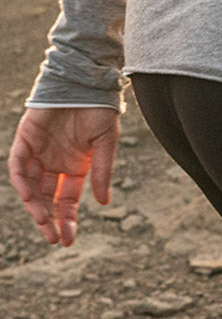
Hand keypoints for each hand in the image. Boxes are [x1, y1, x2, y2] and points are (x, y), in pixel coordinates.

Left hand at [7, 106, 120, 245]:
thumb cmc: (100, 108)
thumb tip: (104, 203)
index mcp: (74, 167)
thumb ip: (101, 171)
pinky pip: (18, 165)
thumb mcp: (106, 143)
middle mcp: (54, 164)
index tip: (67, 240)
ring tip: (43, 221)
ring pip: (30, 187)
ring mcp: (39, 152)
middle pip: (46, 199)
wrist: (86, 79)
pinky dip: (21, 181)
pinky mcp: (25, 139)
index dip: (66, 220)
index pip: (66, 200)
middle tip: (54, 238)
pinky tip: (29, 195)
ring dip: (35, 206)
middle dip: (49, 220)